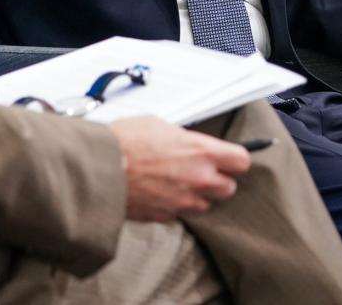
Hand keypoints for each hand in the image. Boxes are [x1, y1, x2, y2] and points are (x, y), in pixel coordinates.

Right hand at [110, 115, 250, 220]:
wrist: (100, 166)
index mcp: (201, 152)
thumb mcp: (158, 125)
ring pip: (205, 204)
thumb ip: (182, 138)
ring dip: (196, 195)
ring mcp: (184, 201)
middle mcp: (199, 179)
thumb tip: (187, 143)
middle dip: (217, 180)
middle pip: (228, 187)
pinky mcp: (167, 216)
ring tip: (175, 182)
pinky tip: (158, 192)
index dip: (234, 159)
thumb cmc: (124, 141)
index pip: (241, 161)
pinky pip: (180, 213)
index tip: (227, 158)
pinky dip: (174, 205)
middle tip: (199, 170)